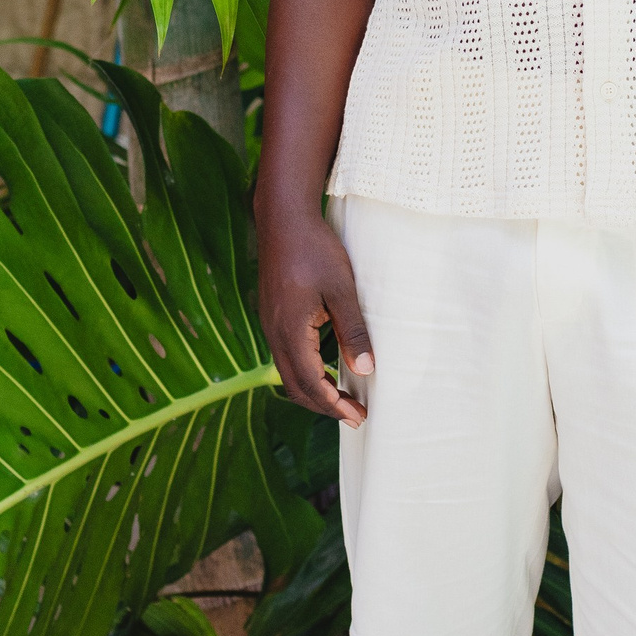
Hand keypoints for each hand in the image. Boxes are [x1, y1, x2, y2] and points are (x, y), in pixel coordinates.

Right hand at [260, 208, 374, 424]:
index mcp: (289, 330)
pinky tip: (325, 369)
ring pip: (288, 373)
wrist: (283, 219)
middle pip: (295, 386)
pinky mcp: (273, 316)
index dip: (334, 404)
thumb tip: (365, 370)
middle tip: (355, 416)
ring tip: (342, 399)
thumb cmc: (314, 250)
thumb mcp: (341, 289)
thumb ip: (353, 330)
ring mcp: (270, 324)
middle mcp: (274, 333)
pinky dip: (306, 372)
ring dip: (314, 390)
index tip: (358, 415)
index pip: (310, 382)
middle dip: (324, 405)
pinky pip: (286, 355)